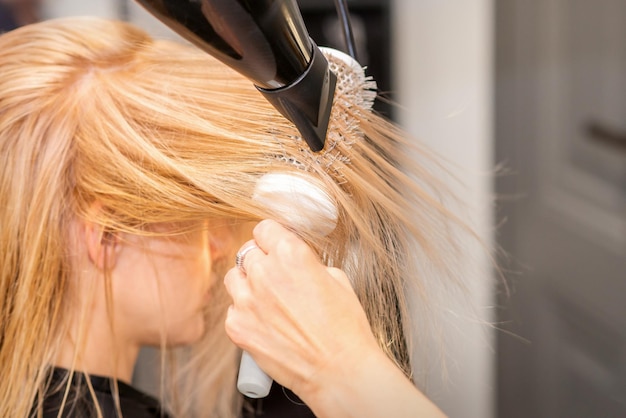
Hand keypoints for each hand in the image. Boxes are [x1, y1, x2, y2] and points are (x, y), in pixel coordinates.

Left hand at [223, 219, 378, 399]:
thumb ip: (309, 264)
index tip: (274, 246)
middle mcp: (264, 273)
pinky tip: (265, 323)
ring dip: (247, 283)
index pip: (264, 229)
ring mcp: (247, 301)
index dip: (271, 238)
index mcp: (291, 254)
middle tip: (275, 277)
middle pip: (248, 252)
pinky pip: (233, 309)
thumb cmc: (345, 329)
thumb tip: (298, 263)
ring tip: (266, 299)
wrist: (338, 370)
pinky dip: (245, 314)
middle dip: (261, 261)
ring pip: (234, 278)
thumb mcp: (338, 279)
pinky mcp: (238, 327)